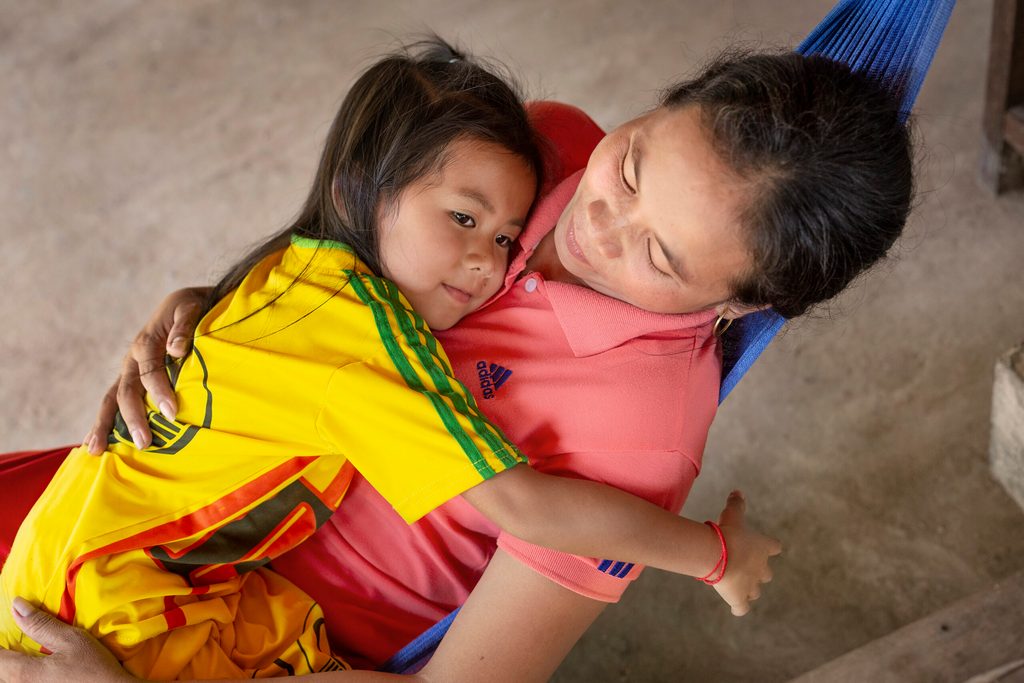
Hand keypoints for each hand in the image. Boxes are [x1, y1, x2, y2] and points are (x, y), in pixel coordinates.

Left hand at [0, 598, 135, 682]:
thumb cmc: (94, 669)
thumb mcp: (72, 641)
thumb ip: (41, 625)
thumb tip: (18, 606)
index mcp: (22, 673)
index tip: (5, 630)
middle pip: (1, 671)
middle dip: (4, 656)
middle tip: (12, 643)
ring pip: (8, 679)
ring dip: (10, 669)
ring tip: (20, 656)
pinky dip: (18, 677)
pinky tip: (34, 671)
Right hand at [83, 287, 208, 454]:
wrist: (184, 305)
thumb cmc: (192, 308)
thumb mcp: (190, 308)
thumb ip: (183, 327)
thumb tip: (175, 350)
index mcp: (146, 342)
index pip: (150, 370)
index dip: (160, 390)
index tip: (172, 412)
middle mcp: (132, 360)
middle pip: (126, 391)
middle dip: (134, 418)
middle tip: (144, 443)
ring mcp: (128, 371)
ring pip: (111, 399)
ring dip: (105, 425)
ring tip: (96, 451)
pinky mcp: (130, 380)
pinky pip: (113, 403)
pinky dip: (104, 423)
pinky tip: (95, 445)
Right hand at [712, 491, 781, 615]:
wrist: (719, 555)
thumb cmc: (728, 533)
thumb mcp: (733, 514)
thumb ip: (737, 504)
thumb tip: (738, 491)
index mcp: (763, 548)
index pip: (774, 547)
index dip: (770, 547)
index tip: (768, 547)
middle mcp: (761, 569)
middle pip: (767, 574)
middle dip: (759, 573)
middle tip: (744, 567)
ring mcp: (751, 586)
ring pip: (755, 591)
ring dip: (749, 589)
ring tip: (738, 586)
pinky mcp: (740, 599)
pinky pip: (742, 608)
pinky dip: (740, 608)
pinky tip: (736, 607)